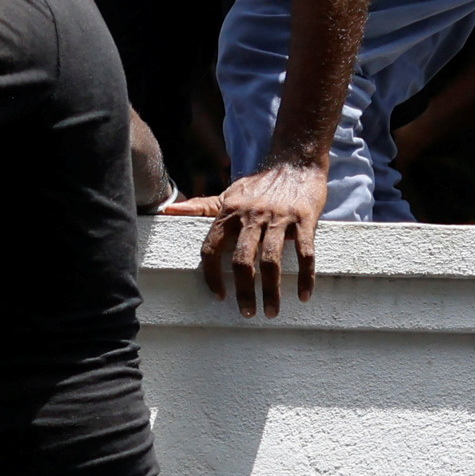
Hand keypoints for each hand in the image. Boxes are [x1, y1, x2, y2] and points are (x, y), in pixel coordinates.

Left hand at [174, 160, 328, 315]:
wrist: (296, 162)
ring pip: (271, 261)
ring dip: (271, 292)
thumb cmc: (260, 185)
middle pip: (242, 260)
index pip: (212, 248)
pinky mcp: (303, 219)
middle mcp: (251, 215)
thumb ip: (202, 207)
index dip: (212, 275)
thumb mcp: (229, 195)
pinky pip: (305, 253)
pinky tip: (304, 295)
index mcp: (229, 212)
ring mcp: (278, 218)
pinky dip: (305, 277)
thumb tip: (169, 209)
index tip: (218, 296)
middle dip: (244, 291)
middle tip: (246, 313)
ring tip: (271, 312)